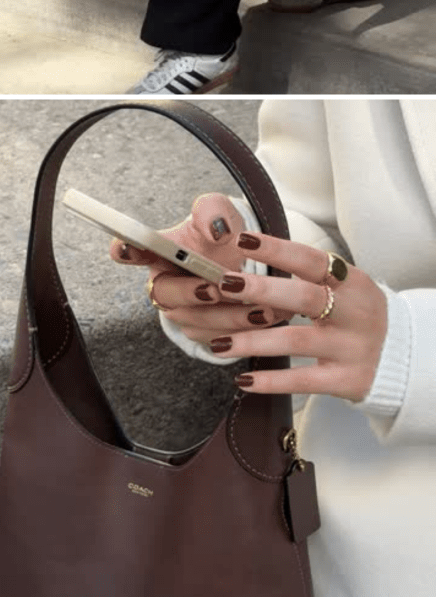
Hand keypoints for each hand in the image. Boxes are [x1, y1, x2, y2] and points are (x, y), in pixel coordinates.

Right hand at [109, 193, 294, 335]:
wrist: (252, 263)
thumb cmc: (225, 234)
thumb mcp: (220, 212)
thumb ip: (212, 211)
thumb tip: (217, 231)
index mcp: (159, 250)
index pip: (128, 249)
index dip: (123, 249)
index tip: (127, 247)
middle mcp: (164, 282)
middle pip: (162, 292)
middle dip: (188, 292)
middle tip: (214, 289)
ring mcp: (181, 310)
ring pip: (194, 320)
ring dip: (226, 316)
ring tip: (259, 308)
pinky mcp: (201, 332)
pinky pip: (216, 338)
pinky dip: (241, 332)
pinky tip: (264, 319)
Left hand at [209, 233, 386, 402]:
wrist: (403, 358)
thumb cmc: (354, 312)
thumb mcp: (342, 286)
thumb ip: (305, 273)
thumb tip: (248, 251)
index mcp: (352, 282)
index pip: (311, 260)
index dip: (276, 249)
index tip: (242, 239)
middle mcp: (355, 313)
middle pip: (303, 298)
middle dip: (261, 290)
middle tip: (224, 284)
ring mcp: (352, 348)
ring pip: (296, 341)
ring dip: (253, 342)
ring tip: (218, 344)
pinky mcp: (347, 380)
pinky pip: (303, 381)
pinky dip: (271, 381)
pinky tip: (242, 380)